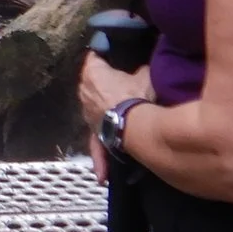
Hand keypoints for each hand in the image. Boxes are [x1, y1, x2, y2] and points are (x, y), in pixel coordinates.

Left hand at [78, 50, 152, 177]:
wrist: (132, 123)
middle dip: (105, 84)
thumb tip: (148, 66)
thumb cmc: (137, 95)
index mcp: (93, 72)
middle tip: (122, 83)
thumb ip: (143, 69)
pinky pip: (96, 144)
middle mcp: (84, 91)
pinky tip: (101, 175)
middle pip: (93, 83)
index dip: (106, 55)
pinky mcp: (94, 133)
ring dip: (104, 112)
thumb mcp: (146, 75)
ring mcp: (87, 114)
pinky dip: (100, 157)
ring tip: (117, 117)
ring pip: (94, 111)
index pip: (96, 56)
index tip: (115, 56)